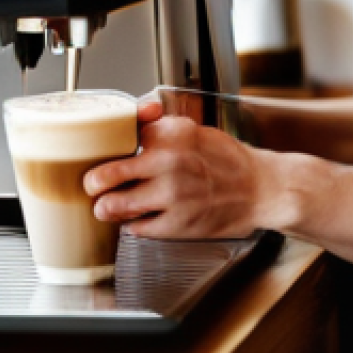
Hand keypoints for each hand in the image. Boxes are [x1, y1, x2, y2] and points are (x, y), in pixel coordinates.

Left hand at [84, 93, 267, 239]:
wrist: (260, 189)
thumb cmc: (227, 159)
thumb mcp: (194, 130)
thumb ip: (159, 128)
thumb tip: (127, 125)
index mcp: (173, 132)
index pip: (121, 135)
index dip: (107, 146)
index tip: (100, 151)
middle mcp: (169, 161)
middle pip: (107, 172)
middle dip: (94, 180)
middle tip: (92, 183)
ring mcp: (172, 195)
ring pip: (115, 205)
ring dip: (106, 206)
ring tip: (106, 205)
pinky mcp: (177, 224)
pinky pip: (136, 227)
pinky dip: (131, 223)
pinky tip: (136, 217)